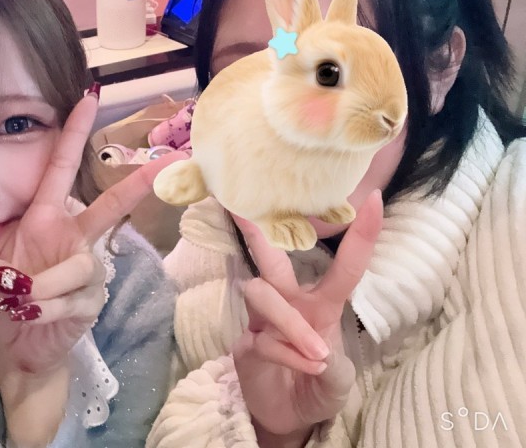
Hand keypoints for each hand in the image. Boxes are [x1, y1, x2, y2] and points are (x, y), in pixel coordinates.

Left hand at [0, 92, 186, 374]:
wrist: (15, 349)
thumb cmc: (0, 303)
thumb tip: (10, 277)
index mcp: (44, 219)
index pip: (61, 169)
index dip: (74, 134)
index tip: (89, 98)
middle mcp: (71, 238)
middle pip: (109, 207)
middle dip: (137, 183)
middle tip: (171, 160)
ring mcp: (86, 269)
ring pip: (79, 267)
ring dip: (41, 288)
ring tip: (18, 303)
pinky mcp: (93, 300)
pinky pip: (74, 299)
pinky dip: (45, 311)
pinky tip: (32, 318)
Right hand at [231, 191, 382, 441]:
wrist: (289, 418)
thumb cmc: (317, 385)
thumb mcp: (339, 380)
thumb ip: (334, 367)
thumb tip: (316, 352)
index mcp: (321, 303)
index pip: (344, 266)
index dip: (361, 235)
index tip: (374, 199)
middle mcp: (289, 303)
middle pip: (271, 258)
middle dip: (258, 231)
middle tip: (243, 207)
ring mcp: (263, 322)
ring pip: (265, 294)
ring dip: (292, 323)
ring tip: (318, 354)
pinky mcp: (245, 344)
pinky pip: (263, 337)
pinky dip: (289, 353)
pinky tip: (309, 367)